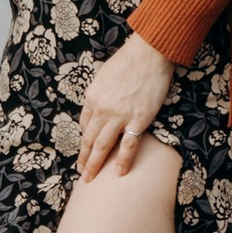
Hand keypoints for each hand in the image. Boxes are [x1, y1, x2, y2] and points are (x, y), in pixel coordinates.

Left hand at [76, 34, 175, 178]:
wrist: (149, 53)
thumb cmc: (128, 61)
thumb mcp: (104, 76)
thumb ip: (100, 95)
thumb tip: (100, 109)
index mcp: (92, 97)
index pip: (85, 125)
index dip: (84, 141)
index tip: (85, 151)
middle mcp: (102, 109)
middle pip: (89, 139)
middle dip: (84, 159)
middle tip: (82, 174)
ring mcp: (119, 116)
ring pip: (102, 146)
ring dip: (95, 164)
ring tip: (90, 179)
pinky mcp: (138, 120)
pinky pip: (128, 145)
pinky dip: (122, 161)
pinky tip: (119, 173)